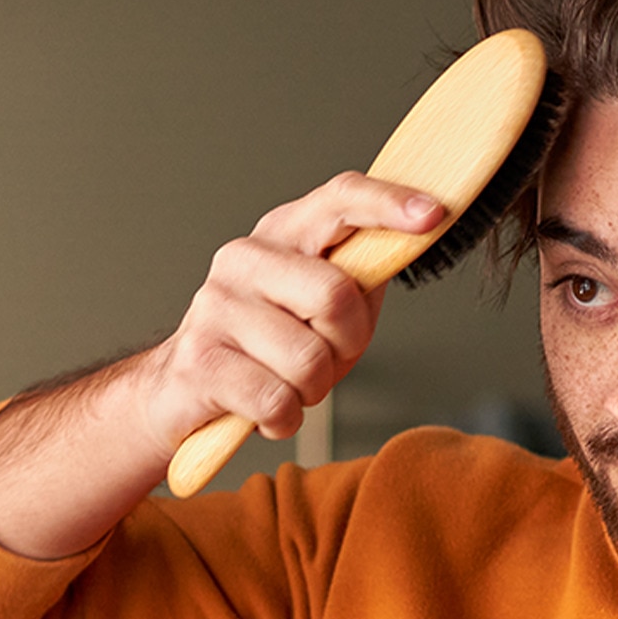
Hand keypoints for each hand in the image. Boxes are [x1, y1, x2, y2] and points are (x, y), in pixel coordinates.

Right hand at [138, 171, 442, 449]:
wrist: (184, 388)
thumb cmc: (271, 347)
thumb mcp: (325, 308)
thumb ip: (362, 278)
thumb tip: (407, 244)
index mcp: (283, 234)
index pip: (339, 200)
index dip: (388, 204)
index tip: (433, 214)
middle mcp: (244, 258)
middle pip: (336, 295)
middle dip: (346, 343)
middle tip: (325, 356)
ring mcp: (215, 307)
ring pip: (309, 361)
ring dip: (313, 389)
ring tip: (288, 382)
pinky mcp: (199, 361)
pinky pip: (278, 402)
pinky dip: (285, 419)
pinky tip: (266, 408)